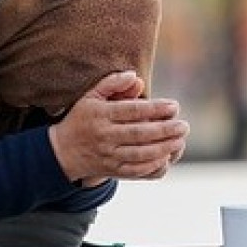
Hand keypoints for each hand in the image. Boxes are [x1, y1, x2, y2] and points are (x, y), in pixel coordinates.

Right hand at [47, 71, 187, 184]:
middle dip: (165, 130)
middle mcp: (104, 135)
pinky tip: (166, 157)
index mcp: (100, 114)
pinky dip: (152, 165)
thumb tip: (135, 76)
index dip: (154, 108)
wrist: (62, 151)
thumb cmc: (81, 119)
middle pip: (139, 133)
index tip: (174, 106)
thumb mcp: (90, 96)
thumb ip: (112, 83)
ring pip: (140, 153)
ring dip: (163, 148)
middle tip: (184, 126)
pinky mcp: (112, 170)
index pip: (131, 111)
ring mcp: (108, 154)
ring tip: (179, 140)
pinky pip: (135, 170)